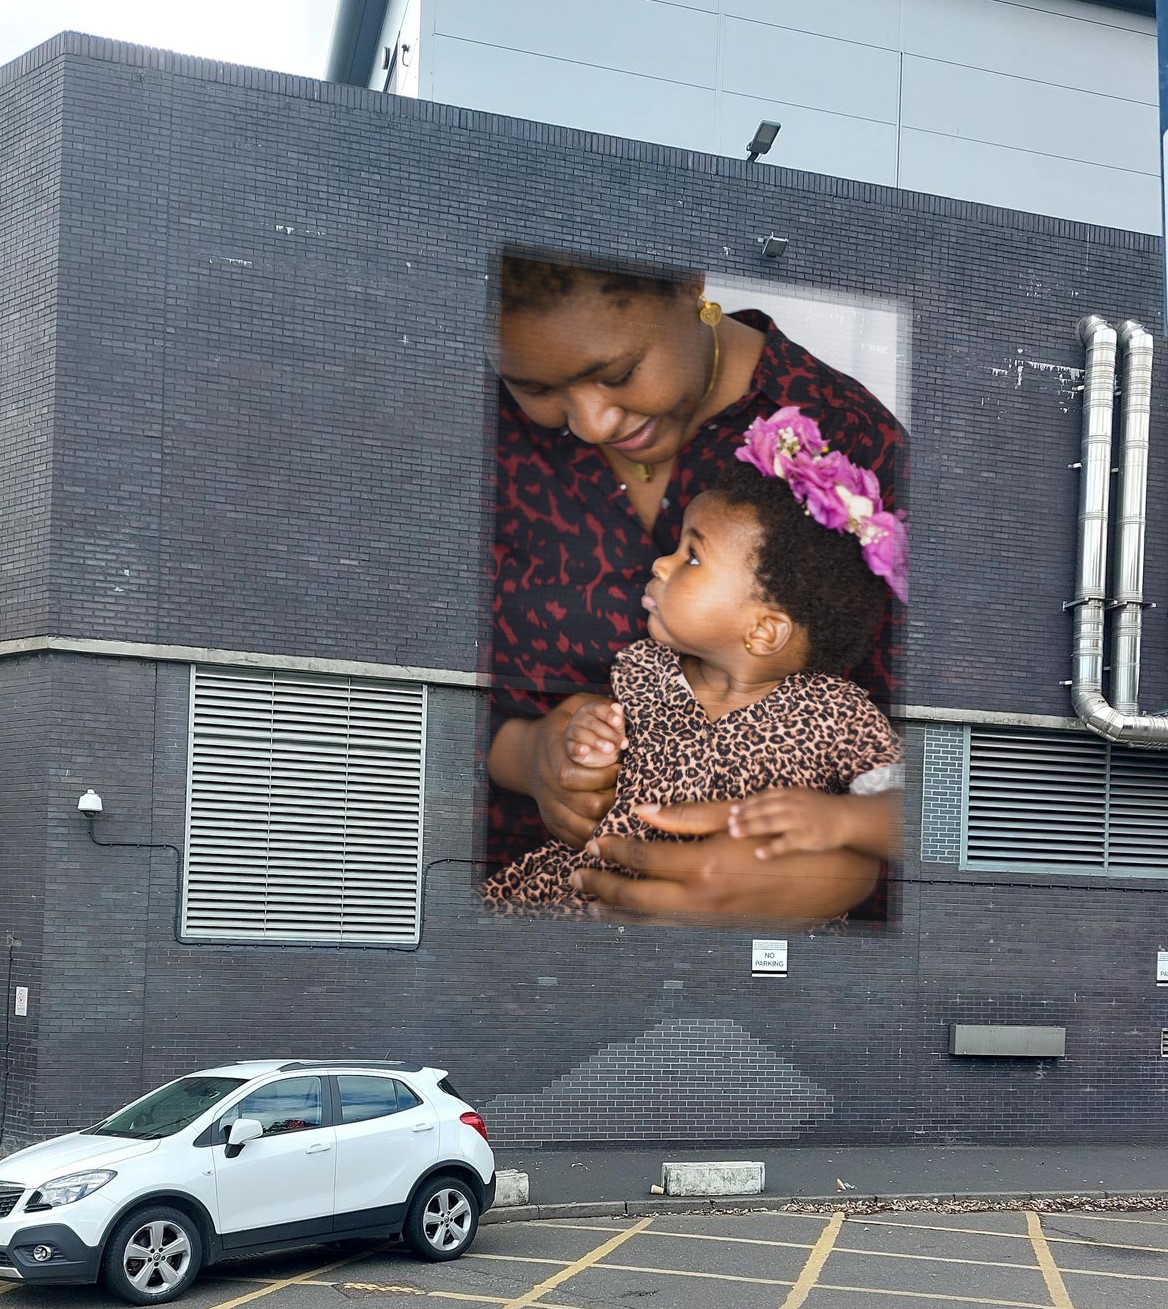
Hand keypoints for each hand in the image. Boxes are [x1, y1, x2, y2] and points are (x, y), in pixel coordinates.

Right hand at [488, 695, 619, 848]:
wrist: (528, 756)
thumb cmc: (562, 727)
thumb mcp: (574, 707)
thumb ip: (596, 706)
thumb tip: (620, 710)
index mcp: (549, 754)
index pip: (570, 775)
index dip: (601, 776)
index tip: (620, 766)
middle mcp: (545, 784)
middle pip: (585, 804)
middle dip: (614, 798)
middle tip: (629, 788)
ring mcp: (547, 807)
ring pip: (583, 828)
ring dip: (609, 820)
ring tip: (624, 806)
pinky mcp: (552, 824)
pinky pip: (576, 840)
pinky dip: (597, 836)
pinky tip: (611, 824)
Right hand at [566, 701, 627, 767]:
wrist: (597, 755)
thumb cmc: (607, 737)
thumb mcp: (616, 730)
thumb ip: (618, 720)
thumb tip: (617, 706)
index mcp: (591, 709)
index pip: (599, 708)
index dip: (609, 715)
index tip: (618, 722)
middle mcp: (579, 718)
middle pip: (592, 723)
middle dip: (609, 734)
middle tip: (623, 744)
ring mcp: (572, 732)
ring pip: (581, 734)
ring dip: (596, 741)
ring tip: (610, 749)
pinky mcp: (570, 747)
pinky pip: (572, 747)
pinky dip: (578, 749)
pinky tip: (585, 750)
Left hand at [571, 830, 878, 925]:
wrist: (832, 880)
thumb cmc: (784, 838)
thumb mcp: (736, 817)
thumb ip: (687, 816)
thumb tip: (642, 809)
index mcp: (704, 868)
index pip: (642, 861)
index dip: (613, 853)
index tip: (594, 844)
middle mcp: (703, 901)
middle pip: (635, 899)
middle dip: (600, 888)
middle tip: (576, 876)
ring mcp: (712, 921)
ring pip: (651, 922)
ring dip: (616, 911)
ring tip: (590, 902)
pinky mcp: (721, 930)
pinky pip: (672, 929)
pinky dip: (645, 922)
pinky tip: (631, 915)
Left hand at [728, 788, 856, 855]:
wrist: (846, 818)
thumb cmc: (820, 809)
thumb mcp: (800, 796)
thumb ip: (781, 798)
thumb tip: (756, 804)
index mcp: (790, 794)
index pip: (763, 798)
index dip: (746, 804)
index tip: (732, 811)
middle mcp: (792, 805)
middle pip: (762, 809)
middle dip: (743, 816)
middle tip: (728, 823)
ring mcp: (799, 821)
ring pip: (769, 823)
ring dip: (750, 828)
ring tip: (735, 833)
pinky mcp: (806, 837)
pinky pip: (786, 843)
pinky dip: (772, 848)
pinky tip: (759, 854)